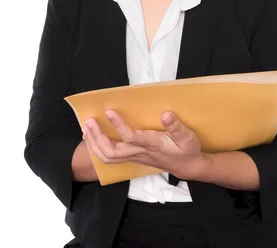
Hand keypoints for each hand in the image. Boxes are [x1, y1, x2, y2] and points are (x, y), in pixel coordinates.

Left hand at [82, 110, 206, 180]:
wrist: (186, 167)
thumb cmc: (187, 150)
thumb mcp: (188, 137)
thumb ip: (177, 127)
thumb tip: (166, 114)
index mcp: (152, 145)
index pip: (131, 137)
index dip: (119, 125)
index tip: (109, 111)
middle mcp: (140, 152)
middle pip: (112, 152)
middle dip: (98, 138)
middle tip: (89, 121)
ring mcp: (135, 156)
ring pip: (109, 157)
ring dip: (95, 144)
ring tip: (86, 128)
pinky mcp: (133, 157)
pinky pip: (111, 156)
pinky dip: (98, 147)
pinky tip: (93, 136)